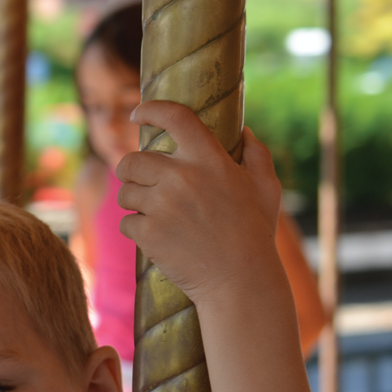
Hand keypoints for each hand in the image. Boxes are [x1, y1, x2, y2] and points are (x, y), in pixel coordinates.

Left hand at [115, 101, 280, 303]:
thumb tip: (245, 132)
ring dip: (133, 201)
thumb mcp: (266, 189)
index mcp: (209, 160)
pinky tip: (155, 237)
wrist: (240, 282)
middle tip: (142, 183)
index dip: (152, 109)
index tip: (139, 112)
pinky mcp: (149, 232)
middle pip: (132, 160)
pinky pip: (126, 221)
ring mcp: (163, 205)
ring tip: (153, 214)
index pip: (176, 117)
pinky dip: (136, 229)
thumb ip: (257, 155)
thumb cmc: (254, 234)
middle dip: (131, 171)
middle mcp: (182, 177)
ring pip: (125, 192)